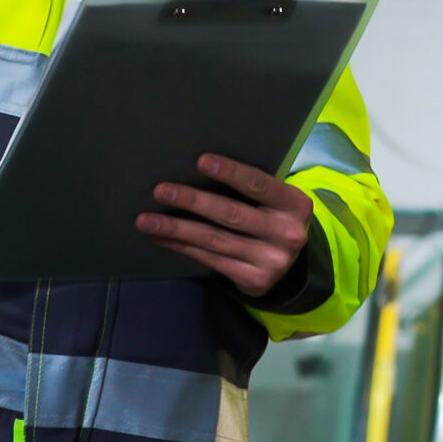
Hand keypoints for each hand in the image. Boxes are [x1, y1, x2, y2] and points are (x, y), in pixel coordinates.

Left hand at [138, 153, 313, 297]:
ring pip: (215, 240)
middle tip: (161, 191)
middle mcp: (287, 234)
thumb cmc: (273, 218)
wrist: (290, 266)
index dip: (230, 173)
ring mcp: (271, 261)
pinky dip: (182, 246)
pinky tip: (162, 237)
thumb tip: (197, 170)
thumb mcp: (276, 202)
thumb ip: (252, 190)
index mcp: (295, 205)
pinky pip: (210, 259)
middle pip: (232, 214)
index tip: (201, 161)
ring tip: (147, 220)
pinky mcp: (253, 280)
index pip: (259, 185)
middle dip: (193, 201)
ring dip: (177, 228)